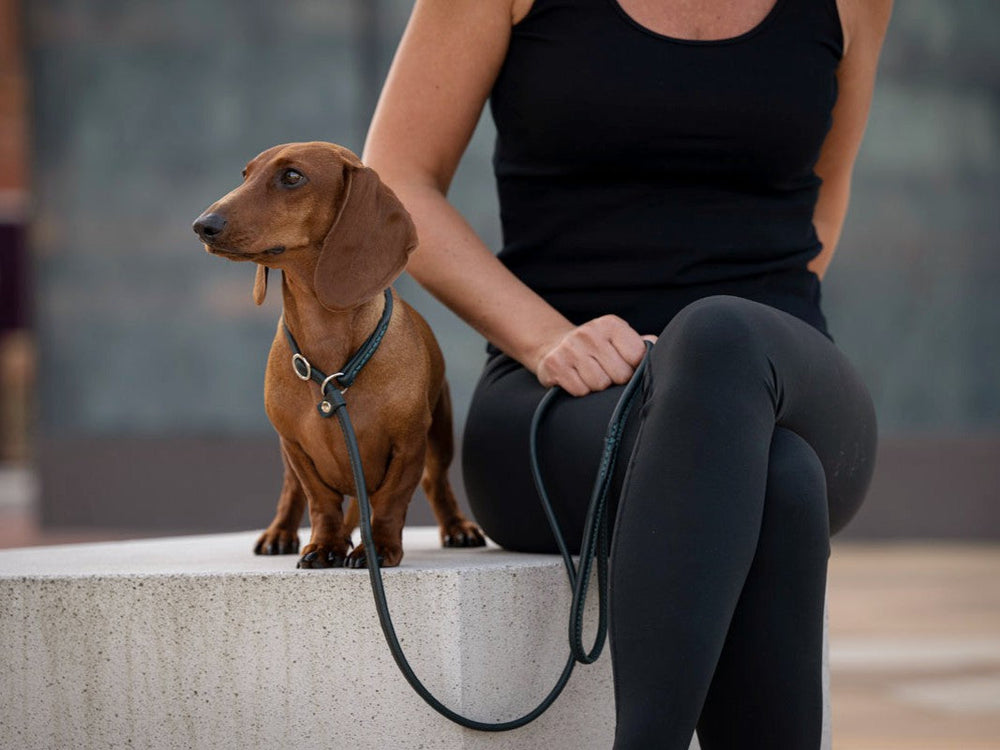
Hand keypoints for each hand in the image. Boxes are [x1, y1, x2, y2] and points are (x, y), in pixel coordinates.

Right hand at [533, 315, 656, 396]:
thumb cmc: (597, 347)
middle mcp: (589, 332)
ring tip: (591, 375)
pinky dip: (581, 391)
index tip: (625, 366)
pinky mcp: (554, 364)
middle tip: (607, 373)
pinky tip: (577, 379)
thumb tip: (662, 349)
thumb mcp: (619, 339)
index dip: (633, 368)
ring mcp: (570, 348)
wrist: (555, 345)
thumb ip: (642, 345)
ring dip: (597, 386)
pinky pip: (580, 391)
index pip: (637, 357)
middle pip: (619, 375)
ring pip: (599, 384)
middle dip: (616, 380)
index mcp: (611, 324)